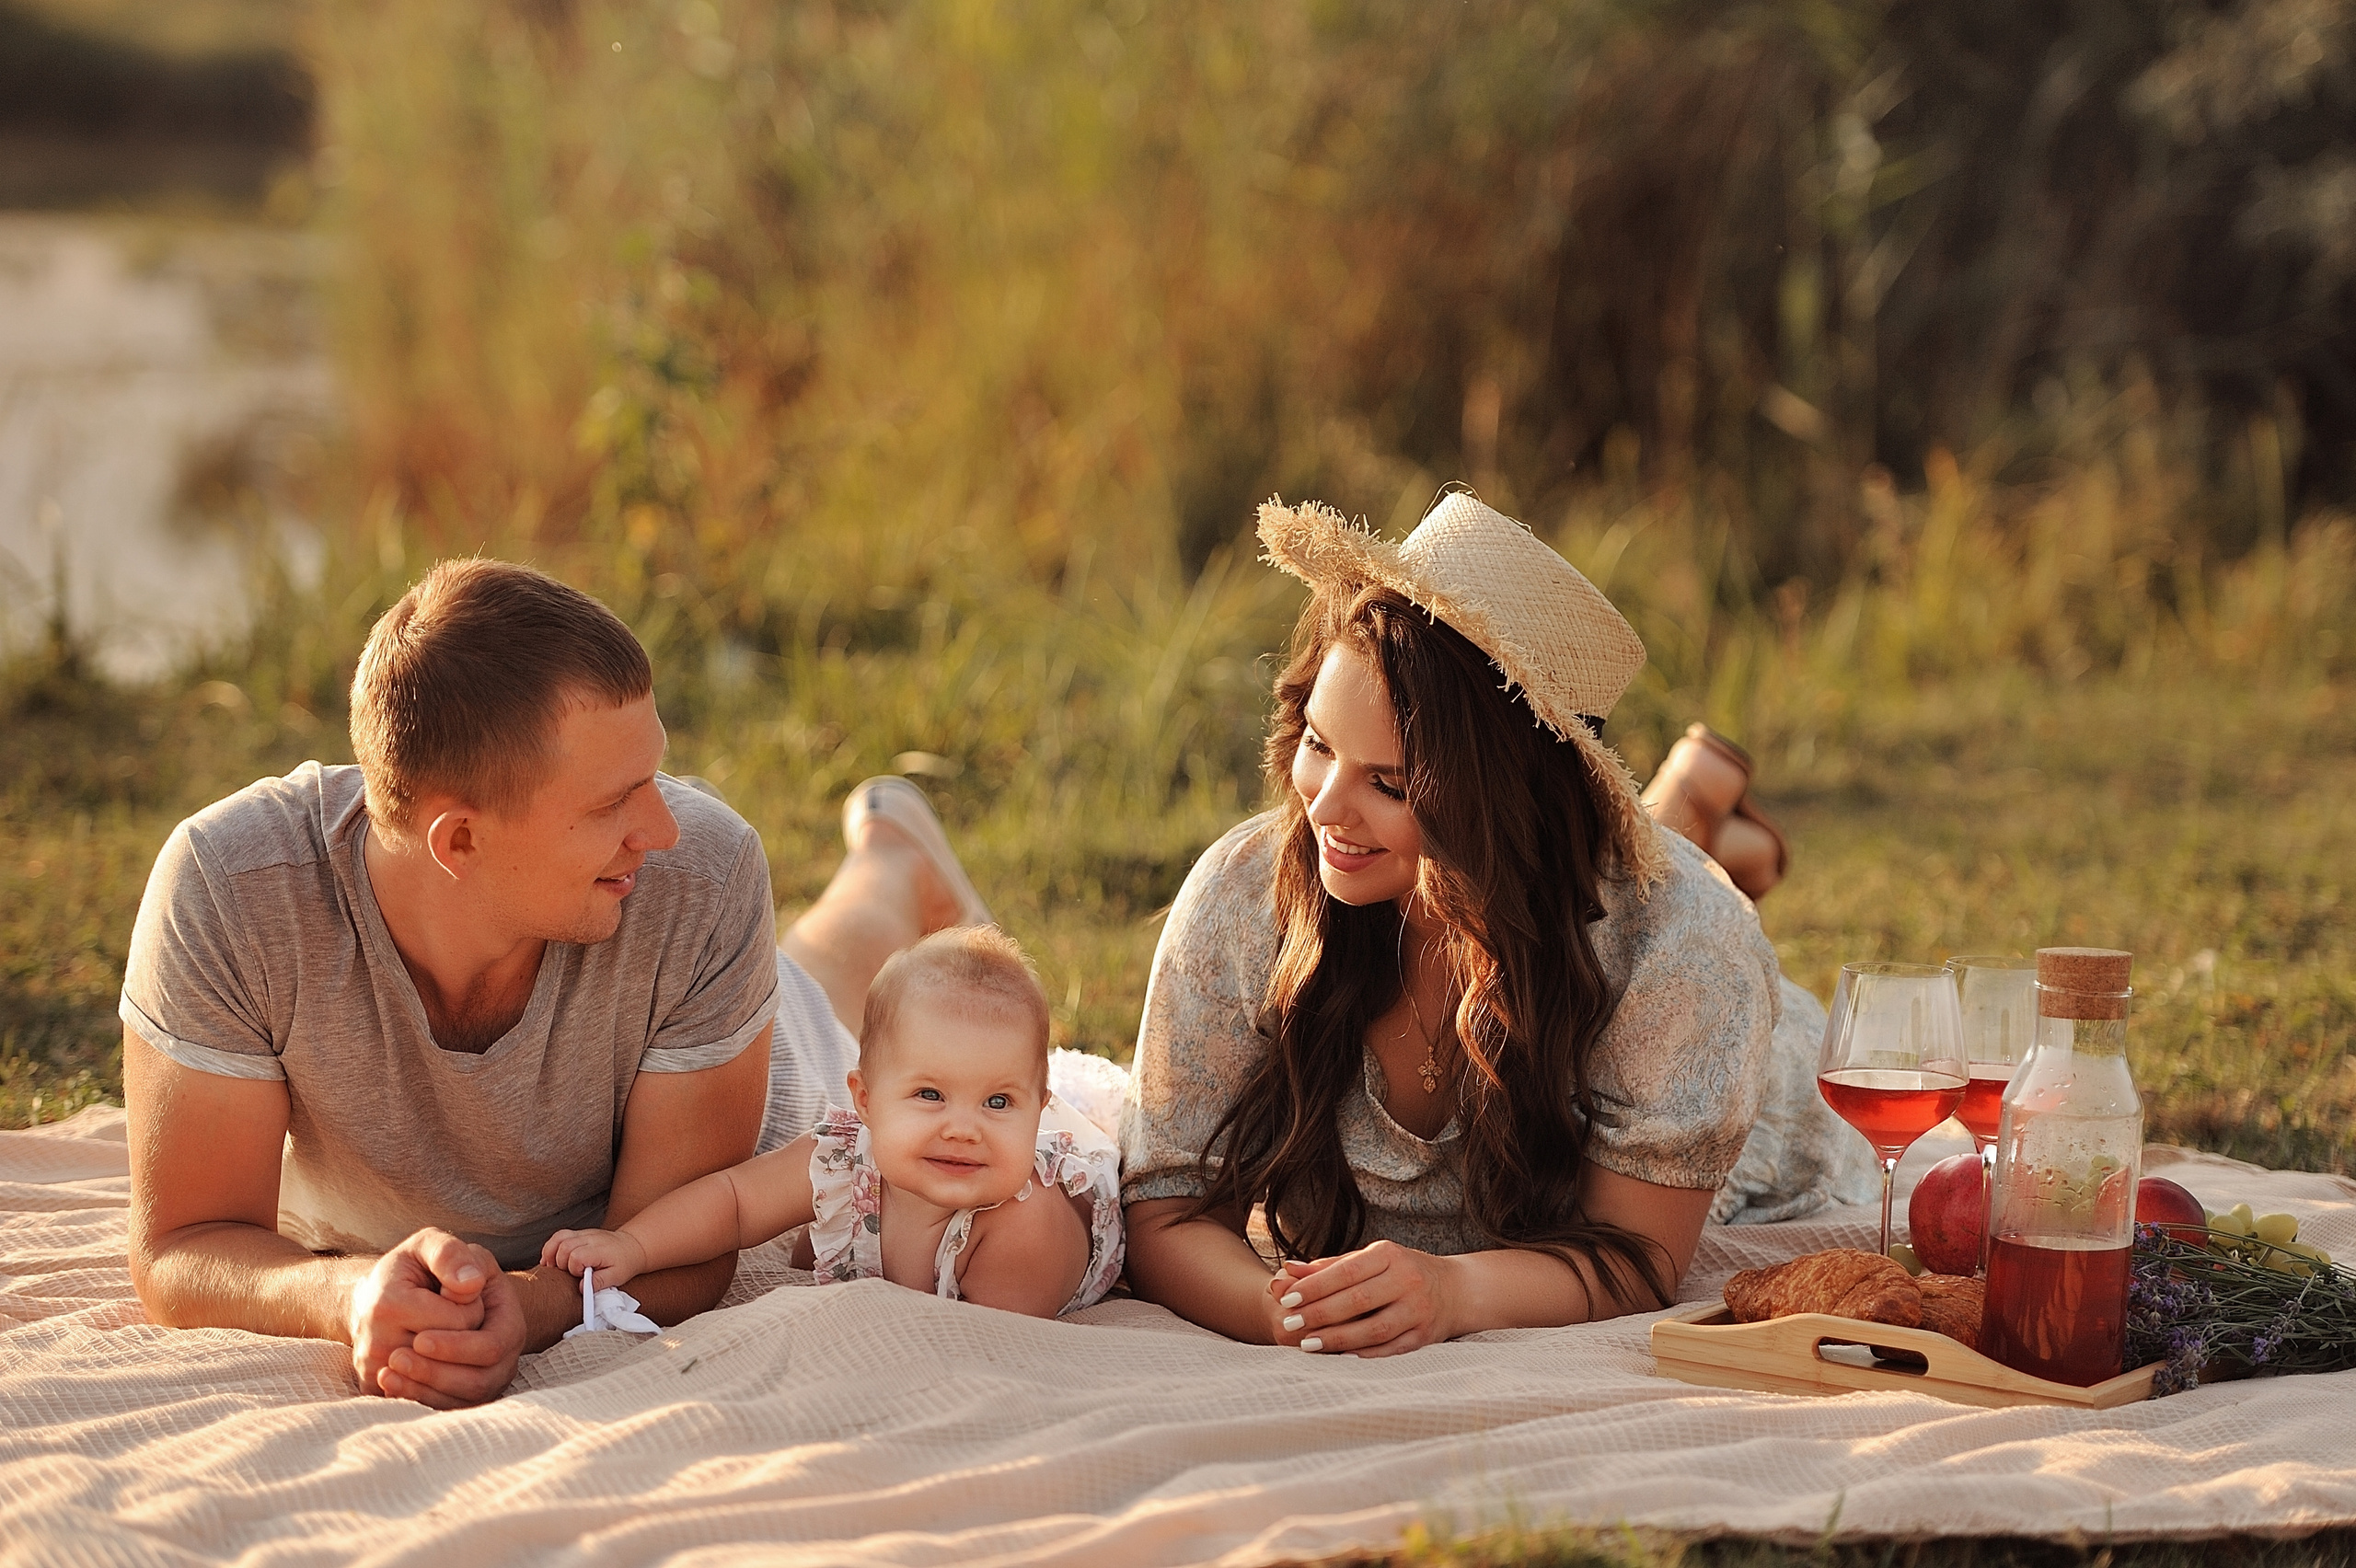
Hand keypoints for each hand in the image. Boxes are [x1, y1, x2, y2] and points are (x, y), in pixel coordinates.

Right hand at [349, 1228, 523, 1408]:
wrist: (376, 1298)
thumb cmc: (410, 1269)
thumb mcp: (428, 1244)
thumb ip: (450, 1254)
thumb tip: (472, 1283)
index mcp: (387, 1305)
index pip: (459, 1321)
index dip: (472, 1307)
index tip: (458, 1294)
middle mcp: (374, 1346)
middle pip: (455, 1355)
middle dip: (469, 1335)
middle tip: (456, 1316)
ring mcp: (376, 1375)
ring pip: (448, 1387)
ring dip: (463, 1361)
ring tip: (448, 1336)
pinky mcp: (381, 1394)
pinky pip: (433, 1403)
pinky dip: (452, 1388)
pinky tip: (451, 1365)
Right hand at [541, 1227, 647, 1287]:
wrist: (633, 1246)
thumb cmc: (625, 1262)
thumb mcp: (617, 1276)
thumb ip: (599, 1282)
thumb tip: (582, 1288)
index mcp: (598, 1250)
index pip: (576, 1256)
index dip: (573, 1269)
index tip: (580, 1276)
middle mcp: (589, 1238)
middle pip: (563, 1246)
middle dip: (560, 1263)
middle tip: (567, 1274)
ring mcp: (583, 1234)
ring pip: (558, 1238)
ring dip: (551, 1254)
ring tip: (552, 1267)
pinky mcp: (579, 1234)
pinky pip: (560, 1235)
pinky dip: (551, 1247)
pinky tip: (550, 1259)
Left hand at [1266, 1239, 1459, 1357]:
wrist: (1455, 1290)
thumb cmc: (1400, 1271)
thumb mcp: (1369, 1260)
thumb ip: (1328, 1267)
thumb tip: (1287, 1270)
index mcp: (1390, 1255)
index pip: (1346, 1271)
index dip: (1315, 1287)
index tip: (1288, 1299)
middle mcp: (1408, 1280)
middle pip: (1358, 1301)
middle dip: (1319, 1314)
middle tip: (1290, 1325)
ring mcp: (1418, 1310)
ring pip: (1373, 1329)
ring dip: (1338, 1339)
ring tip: (1307, 1345)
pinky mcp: (1424, 1336)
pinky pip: (1390, 1349)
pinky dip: (1363, 1354)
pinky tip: (1339, 1357)